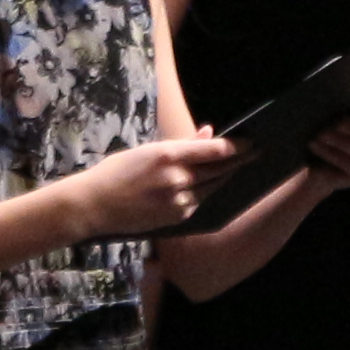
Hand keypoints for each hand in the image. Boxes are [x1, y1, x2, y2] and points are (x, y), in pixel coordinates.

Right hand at [66, 133, 238, 238]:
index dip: (238, 146)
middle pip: (220, 169)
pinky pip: (199, 202)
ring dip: (224, 177)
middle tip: (255, 153)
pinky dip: (205, 192)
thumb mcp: (148, 150)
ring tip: (234, 167)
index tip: (251, 141)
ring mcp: (178, 200)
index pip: (215, 150)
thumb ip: (182, 144)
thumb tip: (209, 132)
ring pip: (213, 187)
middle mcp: (177, 179)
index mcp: (169, 155)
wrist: (95, 206)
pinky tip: (208, 185)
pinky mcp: (177, 216)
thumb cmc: (117, 172)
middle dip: (239, 161)